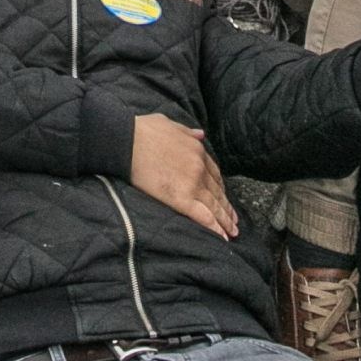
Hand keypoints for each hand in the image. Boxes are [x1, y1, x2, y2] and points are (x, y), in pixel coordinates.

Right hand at [128, 111, 238, 239]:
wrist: (126, 141)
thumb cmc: (142, 130)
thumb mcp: (169, 123)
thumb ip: (188, 131)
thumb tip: (201, 134)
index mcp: (197, 149)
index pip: (214, 173)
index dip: (220, 187)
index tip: (224, 197)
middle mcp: (199, 167)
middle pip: (217, 192)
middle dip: (227, 208)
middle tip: (234, 220)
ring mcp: (192, 184)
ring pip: (214, 206)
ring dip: (225, 220)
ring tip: (232, 232)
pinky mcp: (181, 199)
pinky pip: (203, 216)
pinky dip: (215, 227)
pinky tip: (222, 236)